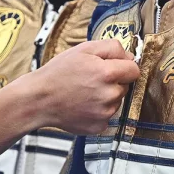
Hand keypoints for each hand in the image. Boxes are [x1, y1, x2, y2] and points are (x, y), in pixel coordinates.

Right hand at [16, 39, 139, 134]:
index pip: (134, 70)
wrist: (38, 100)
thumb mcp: (83, 49)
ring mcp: (105, 113)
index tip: (112, 67)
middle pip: (126, 86)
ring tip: (84, 92)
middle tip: (91, 79)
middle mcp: (110, 95)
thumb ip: (111, 48)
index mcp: (108, 73)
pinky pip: (107, 116)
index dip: (123, 66)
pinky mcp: (99, 126)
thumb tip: (129, 55)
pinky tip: (83, 105)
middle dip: (113, 82)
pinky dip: (98, 111)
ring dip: (106, 96)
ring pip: (117, 101)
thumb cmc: (57, 74)